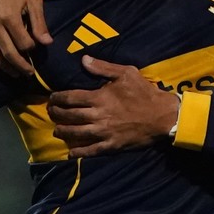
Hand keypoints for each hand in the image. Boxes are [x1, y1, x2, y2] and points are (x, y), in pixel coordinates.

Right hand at [0, 0, 52, 75]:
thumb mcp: (33, 0)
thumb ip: (39, 23)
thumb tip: (46, 43)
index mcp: (9, 16)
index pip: (22, 43)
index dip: (31, 50)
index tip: (35, 52)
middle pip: (7, 52)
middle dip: (19, 66)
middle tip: (28, 73)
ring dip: (4, 66)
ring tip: (14, 73)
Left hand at [48, 56, 179, 157]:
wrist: (163, 116)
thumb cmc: (145, 92)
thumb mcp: (126, 73)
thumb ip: (103, 67)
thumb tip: (84, 60)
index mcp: (99, 98)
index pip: (71, 98)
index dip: (58, 98)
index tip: (52, 98)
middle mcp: (98, 116)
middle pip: (70, 116)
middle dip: (56, 114)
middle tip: (50, 112)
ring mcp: (104, 132)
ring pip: (76, 134)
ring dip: (63, 132)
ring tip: (56, 130)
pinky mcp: (112, 145)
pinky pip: (91, 151)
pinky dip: (79, 153)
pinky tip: (71, 153)